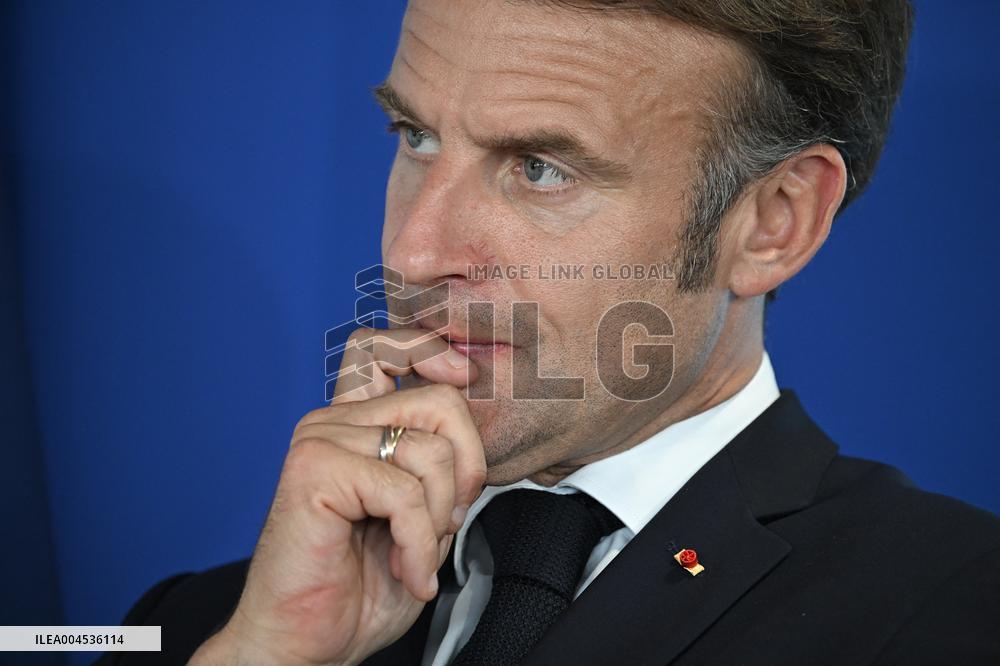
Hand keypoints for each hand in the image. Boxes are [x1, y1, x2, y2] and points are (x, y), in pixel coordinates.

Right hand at [190, 328, 485, 664]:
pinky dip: (419, 545)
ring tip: (413, 554)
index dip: (432, 352)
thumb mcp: (420, 517)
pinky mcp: (314, 471)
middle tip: (447, 521)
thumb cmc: (356, 587)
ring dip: (439, 520)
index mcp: (355, 426)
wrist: (304, 643)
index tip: (462, 379)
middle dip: (468, 470)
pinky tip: (405, 571)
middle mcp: (334, 423)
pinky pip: (405, 494)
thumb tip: (476, 440)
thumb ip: (438, 468)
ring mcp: (320, 441)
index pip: (385, 347)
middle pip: (439, 401)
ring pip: (431, 451)